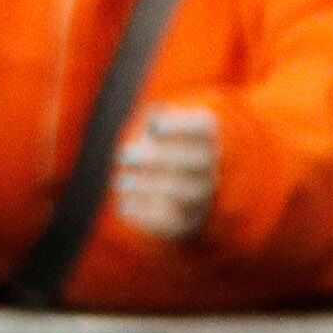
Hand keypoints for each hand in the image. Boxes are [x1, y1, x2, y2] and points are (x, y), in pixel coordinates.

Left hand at [111, 104, 218, 242]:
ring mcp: (204, 197)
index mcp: (208, 140)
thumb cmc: (166, 148)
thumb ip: (159, 120)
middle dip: (159, 157)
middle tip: (123, 154)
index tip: (154, 126)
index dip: (181, 127)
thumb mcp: (162, 130)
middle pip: (196, 162)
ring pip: (186, 193)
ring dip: (151, 187)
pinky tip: (123, 207)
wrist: (183, 193)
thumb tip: (155, 111)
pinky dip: (148, 216)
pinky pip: (175, 222)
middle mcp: (212, 168)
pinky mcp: (189, 221)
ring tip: (121, 181)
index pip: (204, 128)